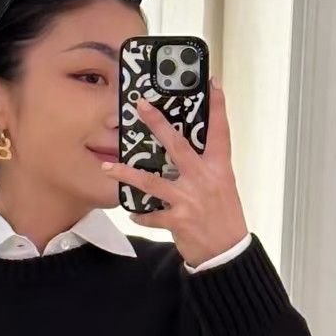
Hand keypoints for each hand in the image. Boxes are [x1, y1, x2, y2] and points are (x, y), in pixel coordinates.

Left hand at [101, 80, 248, 267]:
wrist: (227, 253)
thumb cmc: (224, 216)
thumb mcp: (222, 185)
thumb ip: (206, 166)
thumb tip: (184, 150)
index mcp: (219, 168)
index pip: (220, 132)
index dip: (218, 107)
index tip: (213, 83)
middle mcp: (205, 179)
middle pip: (177, 145)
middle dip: (157, 123)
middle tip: (139, 105)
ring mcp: (190, 199)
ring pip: (152, 181)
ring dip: (127, 174)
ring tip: (108, 168)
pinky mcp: (179, 220)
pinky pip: (152, 214)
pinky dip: (141, 214)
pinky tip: (132, 213)